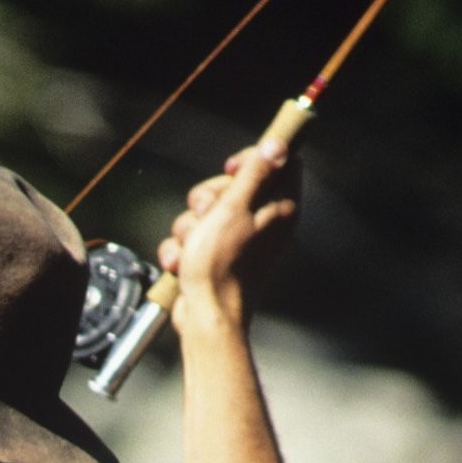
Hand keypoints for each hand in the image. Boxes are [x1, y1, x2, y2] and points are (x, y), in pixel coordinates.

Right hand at [158, 138, 297, 329]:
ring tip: (190, 247)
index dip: (252, 157)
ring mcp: (240, 243)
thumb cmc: (221, 266)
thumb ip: (255, 174)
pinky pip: (196, 239)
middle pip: (234, 185)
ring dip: (189, 227)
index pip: (279, 162)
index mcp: (279, 208)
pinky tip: (181, 263)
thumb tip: (279, 144)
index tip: (230, 168)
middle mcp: (265, 223)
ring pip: (208, 213)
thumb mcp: (234, 208)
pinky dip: (184, 250)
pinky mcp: (219, 260)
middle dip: (208, 197)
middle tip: (204, 214)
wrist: (206, 318)